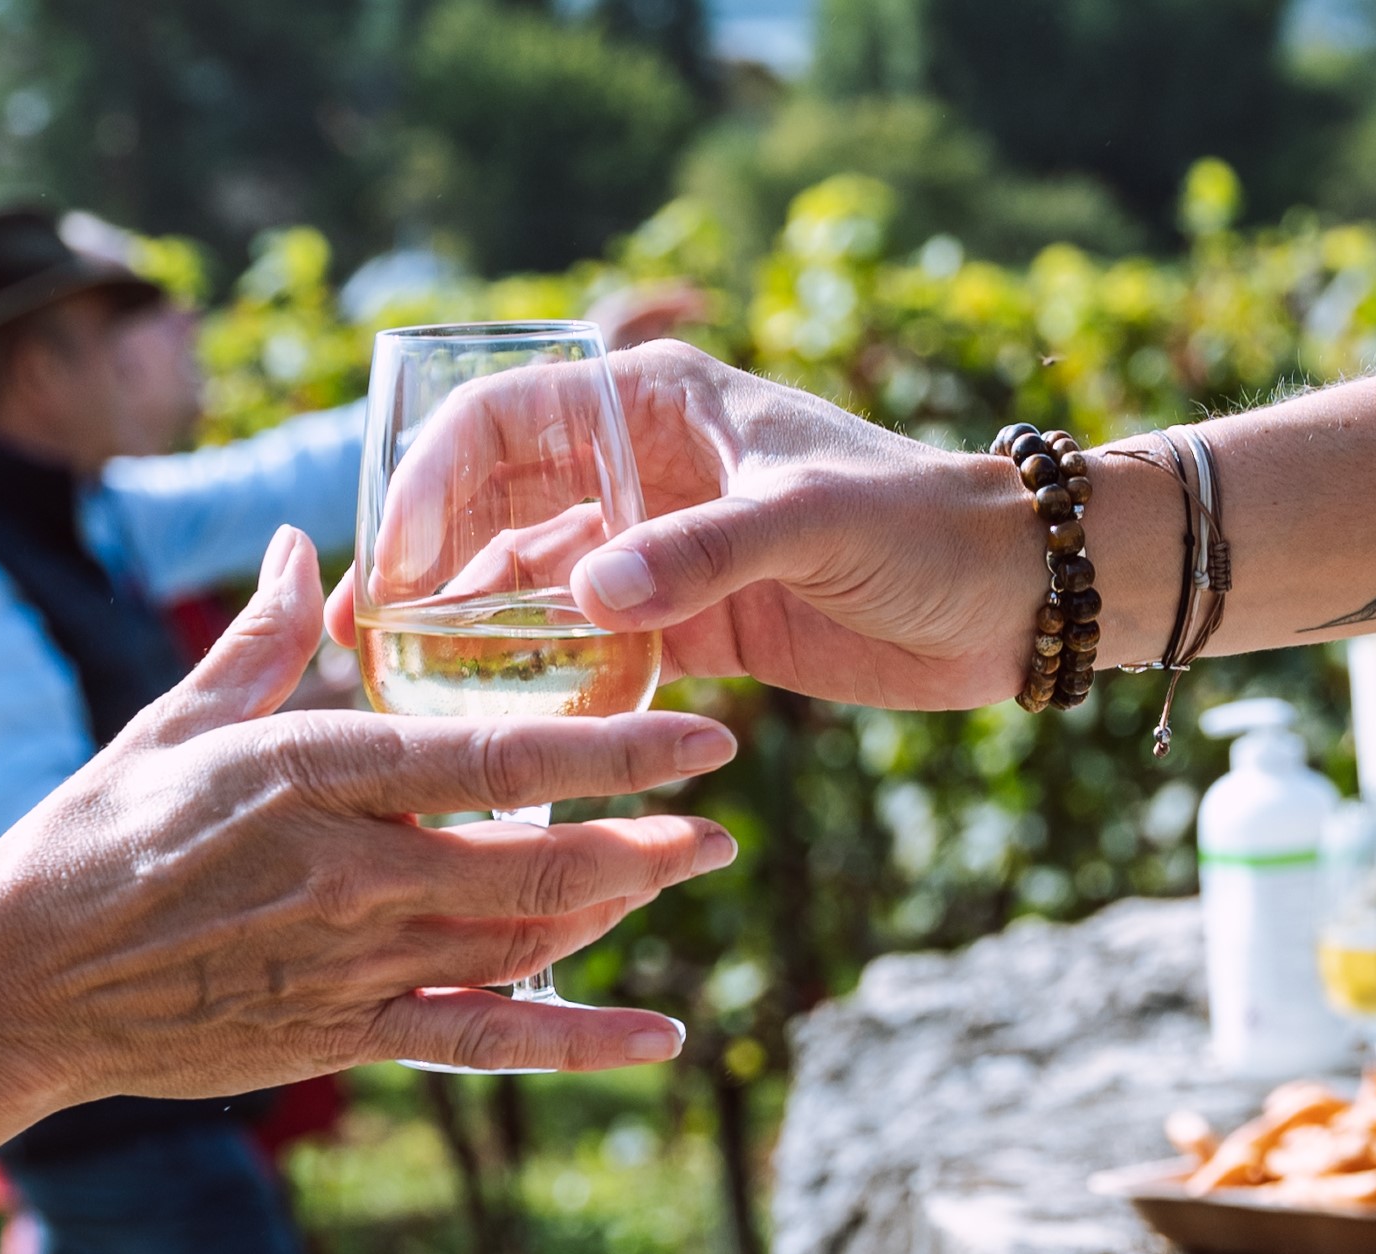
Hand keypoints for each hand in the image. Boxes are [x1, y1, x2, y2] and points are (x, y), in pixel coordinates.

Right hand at [0, 524, 740, 1100]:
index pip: (495, 761)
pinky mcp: (345, 1033)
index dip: (613, 752)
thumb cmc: (92, 837)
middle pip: (536, 863)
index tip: (702, 738)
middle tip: (722, 828)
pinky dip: (577, 1043)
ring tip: (687, 876)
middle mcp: (350, 873)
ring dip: (618, 913)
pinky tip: (658, 1038)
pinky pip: (483, 1039)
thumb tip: (306, 545)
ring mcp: (353, 962)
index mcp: (315, 777)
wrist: (16, 983)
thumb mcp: (173, 724)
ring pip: (525, 943)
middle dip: (644, 844)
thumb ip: (265, 643)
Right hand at [329, 341, 1048, 709]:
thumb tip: (591, 592)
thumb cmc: (924, 528)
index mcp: (657, 404)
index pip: (503, 424)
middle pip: (494, 509)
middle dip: (426, 568)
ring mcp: (662, 551)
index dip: (431, 487)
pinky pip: (590, 652)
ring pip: (534, 586)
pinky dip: (545, 683)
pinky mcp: (692, 627)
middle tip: (362, 643)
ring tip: (405, 696)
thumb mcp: (813, 524)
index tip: (397, 564)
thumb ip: (705, 553)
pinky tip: (494, 727)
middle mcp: (642, 470)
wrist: (1012, 599)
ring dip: (474, 635)